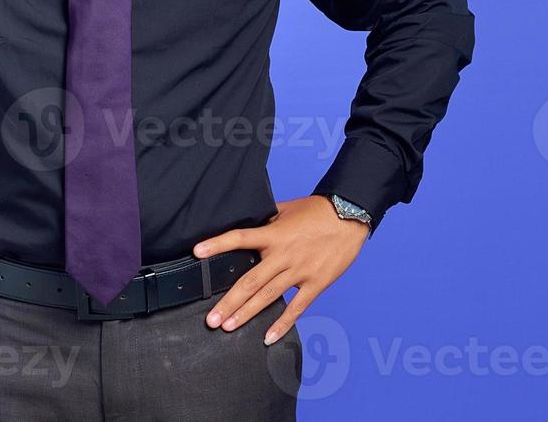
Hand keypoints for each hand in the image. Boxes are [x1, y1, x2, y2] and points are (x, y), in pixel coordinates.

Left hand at [192, 195, 368, 345]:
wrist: (350, 215)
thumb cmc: (317, 210)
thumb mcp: (286, 209)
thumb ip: (266, 221)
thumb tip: (248, 225)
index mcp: (274, 234)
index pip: (240, 238)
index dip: (217, 244)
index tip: (197, 252)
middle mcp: (283, 255)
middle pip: (250, 281)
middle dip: (228, 302)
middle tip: (211, 319)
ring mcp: (300, 271)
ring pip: (268, 296)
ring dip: (246, 314)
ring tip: (227, 327)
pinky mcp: (316, 283)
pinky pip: (297, 308)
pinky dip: (282, 324)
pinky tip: (268, 337)